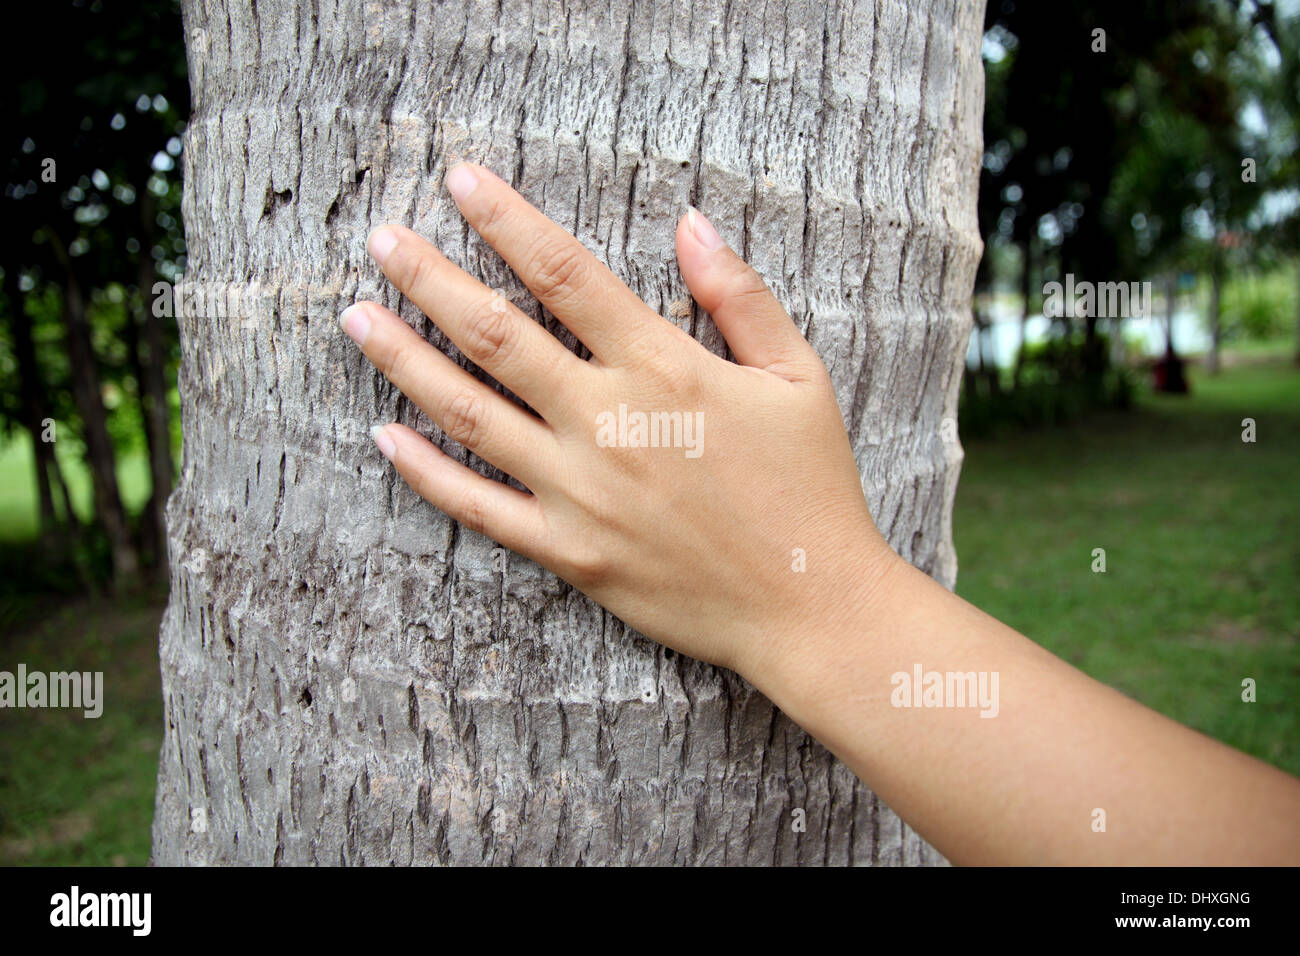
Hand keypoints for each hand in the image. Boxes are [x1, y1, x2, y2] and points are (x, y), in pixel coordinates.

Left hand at [340, 162, 895, 683]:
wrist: (809, 603)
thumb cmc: (810, 485)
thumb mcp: (799, 375)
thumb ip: (740, 295)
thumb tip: (689, 222)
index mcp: (664, 367)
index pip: (566, 274)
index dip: (507, 220)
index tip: (460, 181)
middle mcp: (607, 421)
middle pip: (497, 334)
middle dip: (430, 279)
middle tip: (380, 241)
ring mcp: (580, 491)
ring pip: (471, 413)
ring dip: (406, 361)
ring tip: (356, 318)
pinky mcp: (569, 552)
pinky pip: (481, 508)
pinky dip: (427, 473)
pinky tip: (384, 438)